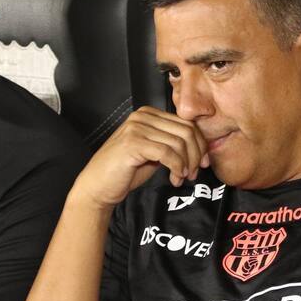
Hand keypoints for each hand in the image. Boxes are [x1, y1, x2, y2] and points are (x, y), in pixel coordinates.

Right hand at [71, 107, 208, 207]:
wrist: (98, 186)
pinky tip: (174, 178)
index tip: (202, 163)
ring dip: (186, 165)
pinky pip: (167, 153)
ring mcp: (137, 128)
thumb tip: (201, 149)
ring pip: (179, 143)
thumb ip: (173, 145)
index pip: (187, 124)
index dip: (200, 145)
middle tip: (192, 174)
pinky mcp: (133, 143)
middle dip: (196, 156)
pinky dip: (176, 167)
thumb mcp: (154, 153)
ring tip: (180, 178)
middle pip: (187, 132)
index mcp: (149, 114)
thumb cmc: (125, 171)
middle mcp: (143, 116)